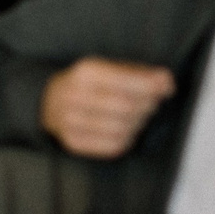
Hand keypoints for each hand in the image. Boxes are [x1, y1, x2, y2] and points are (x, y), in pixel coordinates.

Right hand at [40, 59, 175, 158]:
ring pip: (122, 128)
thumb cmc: (88, 83)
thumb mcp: (108, 68)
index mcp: (85, 72)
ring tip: (139, 115)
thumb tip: (166, 82)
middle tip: (153, 101)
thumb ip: (139, 73)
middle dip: (148, 105)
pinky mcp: (73, 142)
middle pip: (127, 107)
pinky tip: (127, 129)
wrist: (49, 101)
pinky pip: (113, 146)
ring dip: (139, 123)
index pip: (127, 82)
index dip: (152, 86)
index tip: (166, 86)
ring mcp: (70, 122)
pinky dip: (128, 139)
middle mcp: (74, 96)